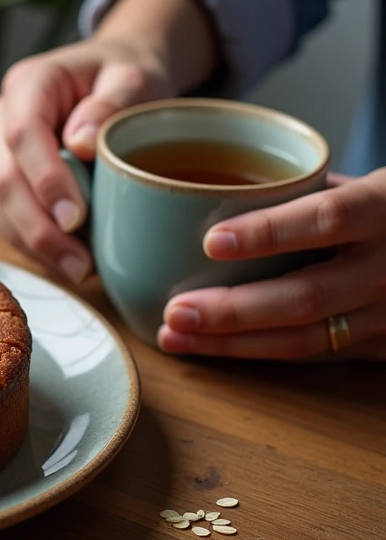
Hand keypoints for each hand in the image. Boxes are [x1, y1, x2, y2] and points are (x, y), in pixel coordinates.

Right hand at [0, 38, 174, 281]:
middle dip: (37, 228)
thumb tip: (83, 143)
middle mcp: (2, 115)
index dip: (43, 179)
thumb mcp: (136, 80)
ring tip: (77, 268)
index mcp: (31, 83)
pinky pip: (0, 217)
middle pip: (0, 180)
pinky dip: (29, 243)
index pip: (22, 133)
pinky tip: (63, 259)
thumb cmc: (128, 80)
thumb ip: (113, 102)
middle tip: (80, 264)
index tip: (75, 217)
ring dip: (30, 243)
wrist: (116, 83)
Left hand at [159, 169, 385, 361]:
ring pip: (304, 340)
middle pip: (306, 297)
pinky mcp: (384, 348)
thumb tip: (210, 197)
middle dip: (232, 311)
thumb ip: (300, 194)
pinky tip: (212, 349)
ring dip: (232, 344)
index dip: (268, 233)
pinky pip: (313, 355)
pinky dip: (257, 354)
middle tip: (175, 311)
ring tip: (174, 336)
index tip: (210, 241)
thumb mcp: (363, 184)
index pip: (326, 219)